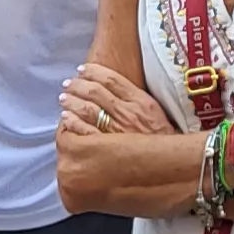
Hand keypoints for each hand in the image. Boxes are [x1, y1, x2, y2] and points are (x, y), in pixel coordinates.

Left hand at [58, 64, 175, 137]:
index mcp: (140, 101)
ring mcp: (116, 130)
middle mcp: (127, 112)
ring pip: (87, 109)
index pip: (112, 79)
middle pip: (95, 92)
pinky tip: (65, 119)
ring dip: (72, 102)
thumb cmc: (162, 138)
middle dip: (78, 85)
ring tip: (64, 98)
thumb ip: (136, 98)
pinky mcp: (108, 147)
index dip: (94, 72)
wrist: (169, 164)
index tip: (82, 69)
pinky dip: (72, 123)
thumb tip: (114, 87)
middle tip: (68, 83)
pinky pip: (84, 132)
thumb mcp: (155, 112)